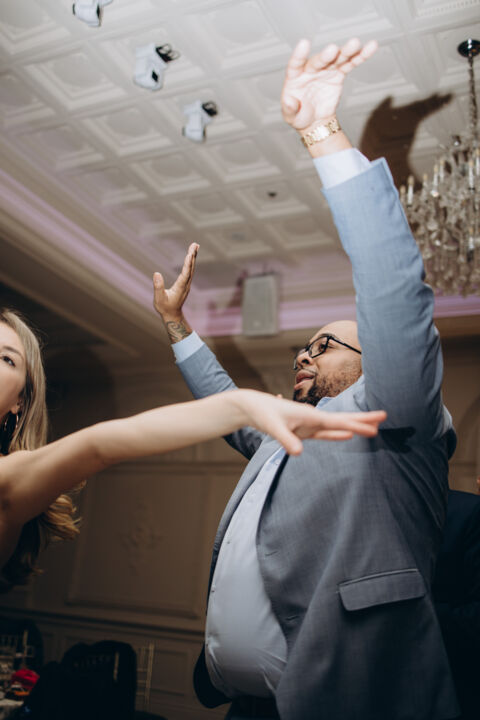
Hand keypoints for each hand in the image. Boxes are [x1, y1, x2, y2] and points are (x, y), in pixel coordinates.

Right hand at [153, 243, 197, 321]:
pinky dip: (191, 262)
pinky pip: (189, 270)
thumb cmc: (164, 308)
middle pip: (191, 268)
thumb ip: (158, 287)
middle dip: (193, 256)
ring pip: (191, 268)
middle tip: (195, 244)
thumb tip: (156, 273)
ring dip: (193, 257)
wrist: (172, 315)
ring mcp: (186, 284)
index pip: (185, 274)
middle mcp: (186, 285)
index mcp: (180, 288)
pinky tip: (191, 256)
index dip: (188, 264)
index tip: (190, 254)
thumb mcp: (159, 299)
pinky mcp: (185, 284)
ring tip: (195, 246)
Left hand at [233, 391, 385, 455]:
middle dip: (363, 419)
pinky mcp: (304, 430)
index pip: (339, 422)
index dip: (358, 424)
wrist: (252, 407)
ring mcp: (310, 424)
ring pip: (338, 425)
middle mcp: (314, 417)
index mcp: (311, 416)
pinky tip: (348, 435)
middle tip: (385, 417)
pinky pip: (326, 432)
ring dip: (354, 426)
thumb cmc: (263, 414)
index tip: (376, 426)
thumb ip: (286, 439)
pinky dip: (337, 433)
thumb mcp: (273, 427)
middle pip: (343, 420)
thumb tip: (299, 453)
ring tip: (373, 427)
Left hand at [281, 37, 377, 133]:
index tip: (304, 44)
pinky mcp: (338, 74)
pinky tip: (370, 47)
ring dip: (346, 51)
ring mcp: (325, 70)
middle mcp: (310, 70)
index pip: (295, 64)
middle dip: (327, 55)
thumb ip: (289, 108)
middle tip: (334, 49)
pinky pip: (350, 64)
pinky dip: (360, 56)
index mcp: (295, 77)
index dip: (299, 55)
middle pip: (319, 61)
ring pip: (336, 58)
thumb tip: (289, 101)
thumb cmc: (299, 117)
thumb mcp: (291, 116)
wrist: (315, 122)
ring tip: (356, 43)